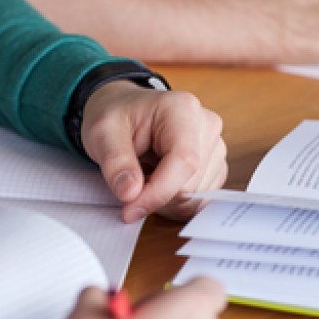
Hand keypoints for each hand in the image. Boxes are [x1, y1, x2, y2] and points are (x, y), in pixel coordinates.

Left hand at [80, 81, 226, 221]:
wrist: (126, 111)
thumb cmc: (117, 117)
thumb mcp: (103, 133)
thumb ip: (116, 162)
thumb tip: (130, 194)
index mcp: (183, 109)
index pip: (185, 161)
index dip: (158, 192)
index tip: (130, 209)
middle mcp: (207, 126)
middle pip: (190, 185)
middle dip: (155, 195)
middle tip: (130, 182)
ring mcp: (215, 148)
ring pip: (195, 197)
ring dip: (164, 200)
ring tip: (144, 176)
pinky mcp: (215, 167)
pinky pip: (198, 201)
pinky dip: (174, 202)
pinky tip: (158, 182)